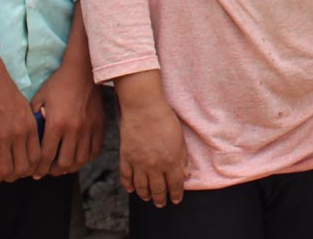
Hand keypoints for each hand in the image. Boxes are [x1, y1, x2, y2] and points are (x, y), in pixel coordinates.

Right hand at [0, 58, 41, 182]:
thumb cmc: (4, 91)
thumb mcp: (25, 108)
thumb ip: (28, 126)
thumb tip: (25, 144)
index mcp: (31, 128)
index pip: (36, 159)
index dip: (28, 170)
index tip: (19, 170)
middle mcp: (19, 135)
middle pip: (21, 169)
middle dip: (12, 176)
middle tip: (2, 174)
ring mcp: (2, 138)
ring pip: (3, 171)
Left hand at [29, 54, 105, 176]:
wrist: (84, 70)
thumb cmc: (59, 84)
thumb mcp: (40, 99)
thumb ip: (33, 119)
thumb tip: (26, 139)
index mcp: (56, 123)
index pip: (46, 156)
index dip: (38, 168)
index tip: (34, 172)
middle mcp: (74, 129)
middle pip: (64, 163)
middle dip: (53, 171)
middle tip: (47, 170)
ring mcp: (89, 128)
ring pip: (80, 160)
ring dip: (69, 167)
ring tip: (62, 166)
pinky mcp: (100, 125)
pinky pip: (95, 150)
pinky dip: (86, 158)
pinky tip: (78, 156)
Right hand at [115, 73, 187, 208]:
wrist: (143, 108)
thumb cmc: (165, 120)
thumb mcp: (180, 138)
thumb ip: (182, 158)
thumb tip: (185, 175)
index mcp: (170, 161)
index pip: (174, 185)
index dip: (176, 194)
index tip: (176, 199)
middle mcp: (154, 166)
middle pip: (158, 190)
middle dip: (161, 199)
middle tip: (162, 204)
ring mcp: (138, 163)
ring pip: (141, 187)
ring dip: (146, 195)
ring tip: (148, 198)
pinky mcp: (126, 157)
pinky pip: (126, 177)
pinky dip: (128, 185)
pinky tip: (132, 189)